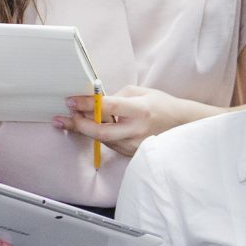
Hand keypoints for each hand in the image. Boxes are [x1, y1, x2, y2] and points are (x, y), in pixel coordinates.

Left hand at [55, 85, 199, 157]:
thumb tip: (95, 102)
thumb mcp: (141, 92)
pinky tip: (90, 128)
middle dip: (78, 125)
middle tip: (63, 119)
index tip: (71, 102)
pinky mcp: (133, 153)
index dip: (87, 105)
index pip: (108, 107)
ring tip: (70, 121)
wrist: (182, 125)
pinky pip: (111, 144)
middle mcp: (137, 130)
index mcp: (140, 110)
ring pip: (103, 140)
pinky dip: (99, 136)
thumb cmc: (161, 105)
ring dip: (85, 130)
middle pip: (101, 132)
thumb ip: (117, 97)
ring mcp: (135, 145)